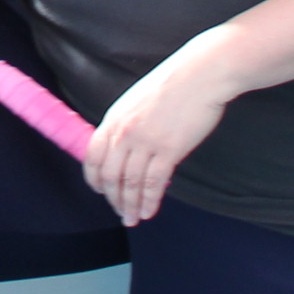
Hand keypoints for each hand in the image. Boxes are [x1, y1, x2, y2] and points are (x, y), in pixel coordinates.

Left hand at [83, 46, 233, 226]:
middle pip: (110, 175)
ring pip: (131, 183)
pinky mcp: (168, 150)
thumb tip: (124, 146)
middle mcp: (124, 132)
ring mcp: (145, 142)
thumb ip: (126, 123)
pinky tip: (149, 211)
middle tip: (119, 211)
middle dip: (113, 198)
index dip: (94, 178)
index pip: (93, 156)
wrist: (200, 75)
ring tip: (133, 218)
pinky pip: (154, 183)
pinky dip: (150, 201)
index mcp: (114, 118)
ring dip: (131, 205)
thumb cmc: (173, 84)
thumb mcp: (137, 100)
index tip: (99, 191)